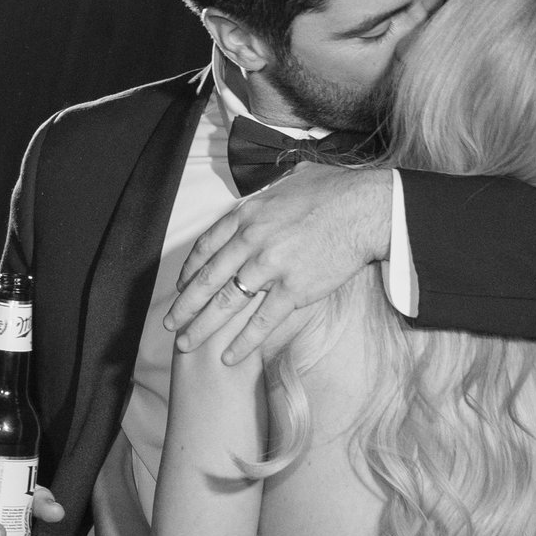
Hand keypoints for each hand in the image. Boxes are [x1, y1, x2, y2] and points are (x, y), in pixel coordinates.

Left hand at [169, 165, 397, 360]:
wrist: (366, 209)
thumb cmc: (336, 190)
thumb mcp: (292, 178)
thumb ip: (272, 191)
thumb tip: (271, 188)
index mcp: (248, 215)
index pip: (207, 246)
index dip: (190, 270)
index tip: (181, 287)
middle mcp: (251, 241)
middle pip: (208, 279)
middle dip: (184, 306)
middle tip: (169, 325)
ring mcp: (271, 266)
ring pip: (227, 303)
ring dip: (203, 327)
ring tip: (186, 345)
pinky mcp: (294, 289)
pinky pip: (262, 321)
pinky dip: (244, 342)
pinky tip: (229, 357)